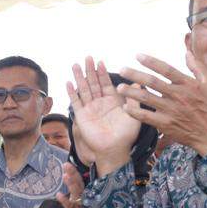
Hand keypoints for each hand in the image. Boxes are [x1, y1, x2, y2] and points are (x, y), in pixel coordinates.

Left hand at [56, 162, 88, 207]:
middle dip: (73, 174)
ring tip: (65, 175)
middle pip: (79, 185)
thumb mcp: (75, 205)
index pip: (80, 182)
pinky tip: (59, 195)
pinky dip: (65, 201)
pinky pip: (69, 207)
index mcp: (82, 197)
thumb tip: (70, 182)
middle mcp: (82, 201)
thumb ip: (74, 194)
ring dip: (71, 184)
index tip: (68, 163)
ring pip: (76, 194)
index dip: (74, 173)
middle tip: (67, 164)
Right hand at [67, 57, 138, 173]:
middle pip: (93, 83)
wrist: (114, 149)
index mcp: (112, 102)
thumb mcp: (134, 114)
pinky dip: (72, 93)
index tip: (100, 61)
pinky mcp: (82, 116)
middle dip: (90, 70)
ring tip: (75, 65)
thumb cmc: (126, 135)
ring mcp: (90, 109)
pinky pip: (76, 102)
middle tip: (87, 57)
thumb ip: (134, 98)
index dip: (103, 73)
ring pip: (83, 89)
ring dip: (79, 77)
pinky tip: (68, 83)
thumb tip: (138, 81)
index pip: (106, 83)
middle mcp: (100, 103)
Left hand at [116, 53, 206, 156]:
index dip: (151, 62)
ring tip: (119, 88)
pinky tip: (126, 107)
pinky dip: (135, 112)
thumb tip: (187, 53)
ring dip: (131, 93)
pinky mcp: (166, 124)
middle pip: (152, 82)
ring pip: (147, 99)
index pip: (166, 69)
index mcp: (187, 84)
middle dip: (135, 75)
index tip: (137, 56)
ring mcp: (171, 110)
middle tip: (121, 69)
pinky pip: (146, 117)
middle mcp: (177, 96)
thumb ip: (197, 68)